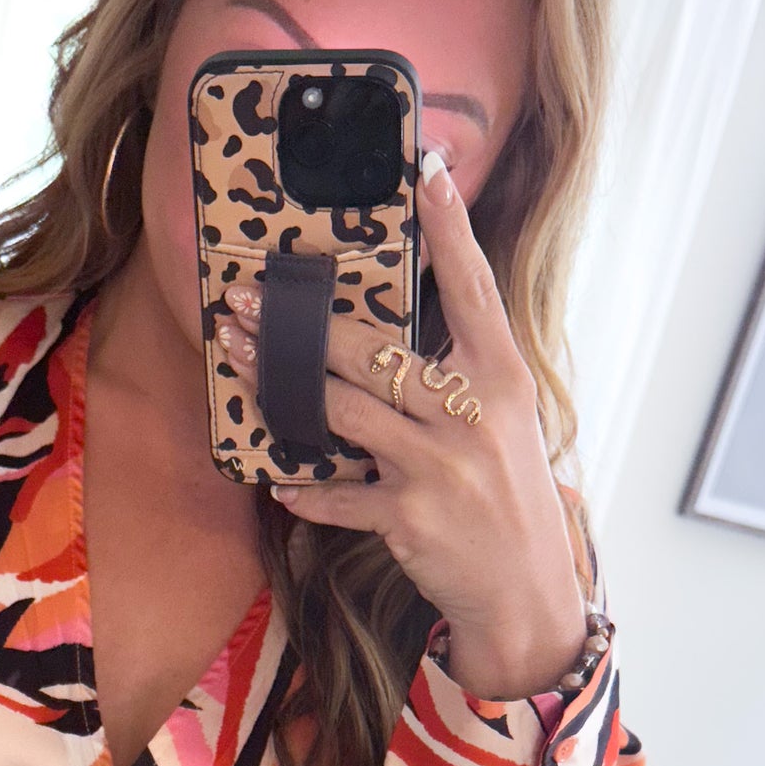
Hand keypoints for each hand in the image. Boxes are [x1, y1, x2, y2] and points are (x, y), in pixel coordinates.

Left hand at [213, 144, 588, 701]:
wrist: (528, 596)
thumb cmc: (508, 501)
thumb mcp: (504, 428)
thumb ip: (459, 381)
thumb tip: (389, 341)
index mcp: (503, 381)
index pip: (476, 289)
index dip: (451, 230)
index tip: (428, 169)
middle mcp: (471, 415)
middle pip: (374, 352)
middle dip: (302, 327)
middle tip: (247, 301)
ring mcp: (438, 466)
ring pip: (342, 412)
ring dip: (280, 387)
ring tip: (236, 359)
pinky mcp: (408, 517)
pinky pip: (339, 498)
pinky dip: (305, 493)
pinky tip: (278, 482)